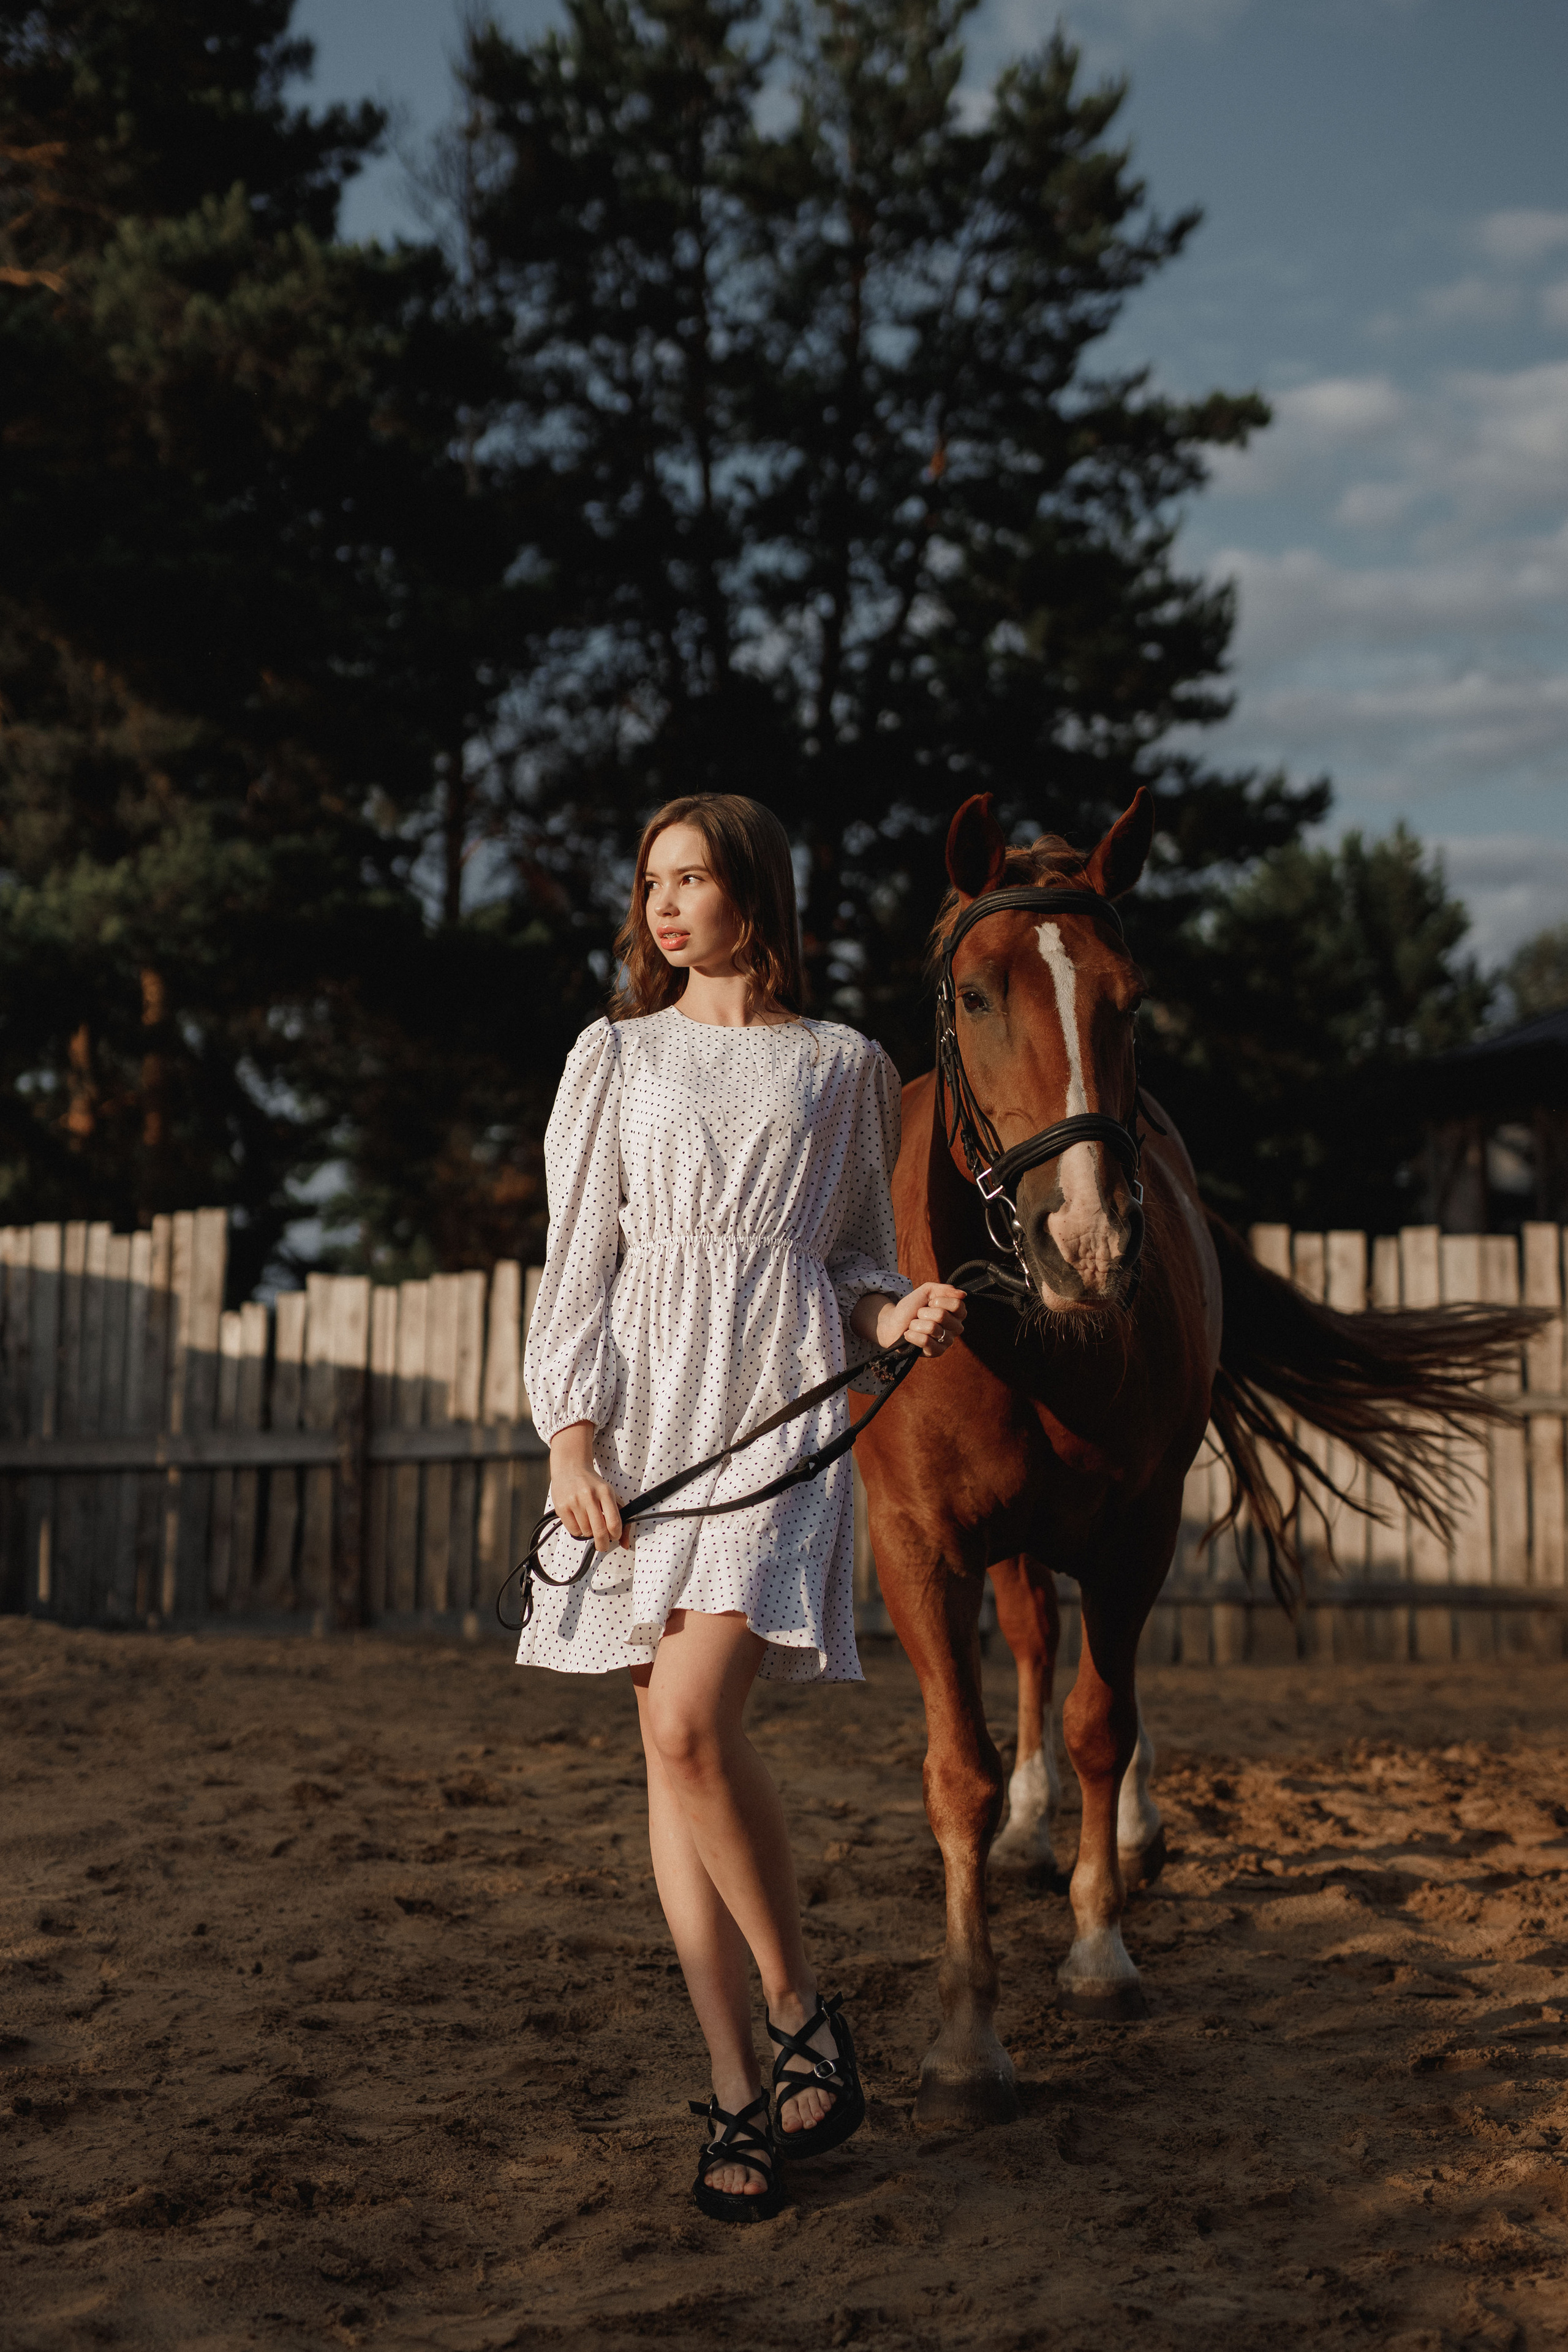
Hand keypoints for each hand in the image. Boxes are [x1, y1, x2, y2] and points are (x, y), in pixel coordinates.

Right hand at [547, 1422, 625, 1549]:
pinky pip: (573, 1530)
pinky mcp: (562, 1507)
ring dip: (589, 1534)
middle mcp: (590, 1496)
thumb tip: (626, 1544)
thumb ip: (620, 1518)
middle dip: (603, 1544)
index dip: (616, 1535)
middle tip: (603, 1545)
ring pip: (586, 1532)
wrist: (570, 1468)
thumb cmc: (593, 1485)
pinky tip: (579, 1522)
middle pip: (599, 1531)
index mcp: (605, 1492)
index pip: (614, 1522)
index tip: (614, 1536)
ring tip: (589, 1524)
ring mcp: (574, 1501)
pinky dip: (578, 1531)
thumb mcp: (610, 1495)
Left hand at [870, 1283, 966, 1358]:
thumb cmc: (911, 1308)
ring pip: (932, 1328)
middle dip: (924, 1312)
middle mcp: (955, 1328)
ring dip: (916, 1324)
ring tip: (914, 1325)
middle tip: (919, 1315)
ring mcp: (946, 1341)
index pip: (957, 1305)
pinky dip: (913, 1335)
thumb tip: (963, 1295)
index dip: (939, 1301)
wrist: (893, 1323)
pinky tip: (910, 1335)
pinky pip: (926, 1341)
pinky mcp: (936, 1352)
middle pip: (942, 1315)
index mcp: (956, 1313)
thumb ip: (944, 1289)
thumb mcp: (927, 1291)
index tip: (930, 1303)